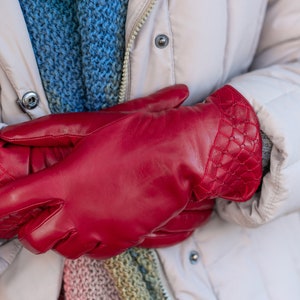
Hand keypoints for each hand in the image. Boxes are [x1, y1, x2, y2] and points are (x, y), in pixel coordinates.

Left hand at [0, 85, 187, 239]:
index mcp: (66, 180)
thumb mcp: (90, 125)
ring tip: (74, 218)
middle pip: (35, 239)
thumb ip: (46, 131)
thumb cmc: (137, 136)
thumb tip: (10, 133)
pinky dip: (90, 242)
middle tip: (42, 214)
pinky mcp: (123, 238)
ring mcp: (101, 228)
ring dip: (63, 236)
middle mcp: (79, 210)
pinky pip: (96, 253)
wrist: (177, 154)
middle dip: (32, 229)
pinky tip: (98, 224)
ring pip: (65, 249)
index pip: (13, 201)